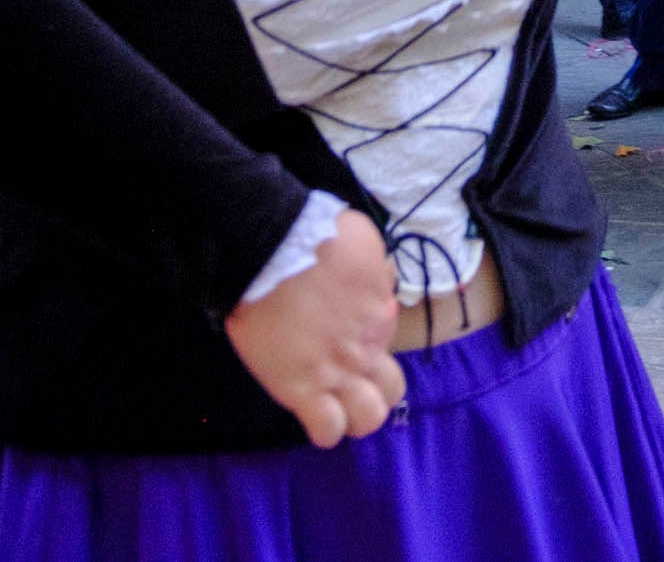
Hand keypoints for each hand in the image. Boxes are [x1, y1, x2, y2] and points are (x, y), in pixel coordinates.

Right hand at [224, 209, 403, 448]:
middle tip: (346, 381)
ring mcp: (338, 372)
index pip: (387, 337)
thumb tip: (370, 282)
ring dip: (354, 416)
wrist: (270, 247)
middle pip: (392, 389)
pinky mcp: (304, 389)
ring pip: (368, 418)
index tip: (340, 330)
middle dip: (374, 390)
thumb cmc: (313, 233)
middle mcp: (367, 347)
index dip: (366, 338)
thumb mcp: (361, 240)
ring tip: (331, 406)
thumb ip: (371, 270)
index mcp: (381, 310)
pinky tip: (311, 416)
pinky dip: (324, 430)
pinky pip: (327, 430)